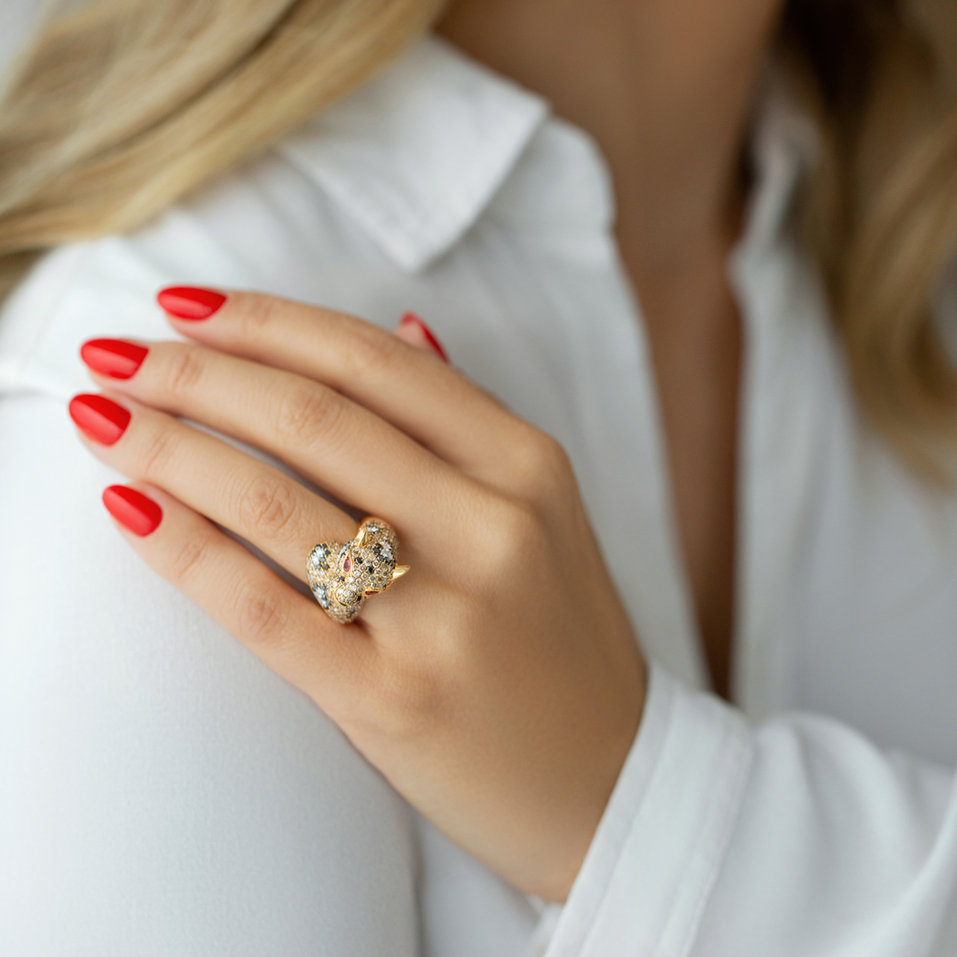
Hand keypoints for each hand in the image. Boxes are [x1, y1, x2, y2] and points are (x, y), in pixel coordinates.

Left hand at [68, 287, 646, 902]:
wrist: (609, 779)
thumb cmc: (563, 640)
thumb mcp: (546, 513)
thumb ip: (468, 421)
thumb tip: (402, 327)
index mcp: (528, 466)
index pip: (372, 363)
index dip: (264, 320)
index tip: (181, 304)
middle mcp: (493, 527)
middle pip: (313, 419)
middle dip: (193, 373)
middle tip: (113, 352)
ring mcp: (445, 617)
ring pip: (276, 504)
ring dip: (167, 447)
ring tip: (101, 418)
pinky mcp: (393, 699)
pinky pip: (263, 608)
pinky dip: (184, 550)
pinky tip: (130, 509)